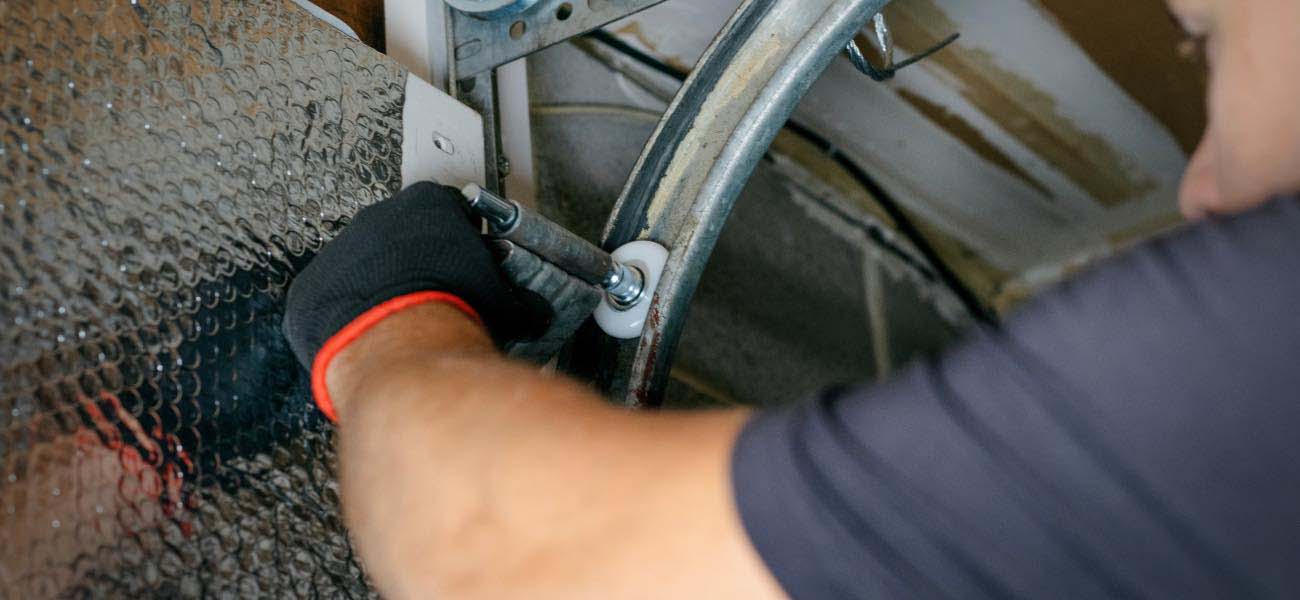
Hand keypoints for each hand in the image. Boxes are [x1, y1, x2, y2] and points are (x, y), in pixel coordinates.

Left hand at [282, 181, 527, 419]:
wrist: (399, 344)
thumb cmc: (450, 310)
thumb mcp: (502, 302)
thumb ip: (516, 299)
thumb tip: (533, 313)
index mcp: (428, 204)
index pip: (449, 209)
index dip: (460, 237)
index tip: (465, 260)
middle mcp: (379, 216)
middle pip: (402, 234)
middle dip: (417, 261)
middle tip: (436, 294)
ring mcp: (340, 250)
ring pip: (363, 266)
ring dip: (380, 287)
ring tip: (403, 321)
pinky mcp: (312, 287)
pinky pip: (331, 299)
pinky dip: (346, 316)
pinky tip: (370, 337)